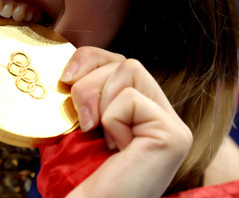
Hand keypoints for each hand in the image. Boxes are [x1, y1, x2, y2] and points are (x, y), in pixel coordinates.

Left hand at [60, 46, 192, 197]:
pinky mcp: (173, 134)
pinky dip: (112, 120)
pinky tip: (117, 149)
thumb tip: (69, 66)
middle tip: (83, 121)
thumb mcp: (78, 125)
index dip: (89, 59)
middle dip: (89, 81)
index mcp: (142, 113)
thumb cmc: (82, 178)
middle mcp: (163, 117)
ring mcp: (172, 126)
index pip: (119, 62)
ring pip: (130, 69)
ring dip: (99, 100)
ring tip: (100, 136)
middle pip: (125, 61)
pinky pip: (130, 98)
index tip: (65, 79)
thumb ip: (86, 93)